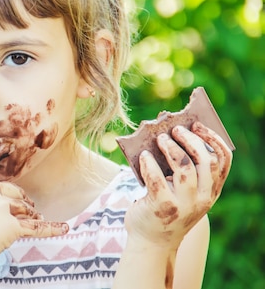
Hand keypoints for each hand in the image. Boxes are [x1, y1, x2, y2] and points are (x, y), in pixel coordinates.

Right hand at [0, 156, 68, 279]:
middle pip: (10, 189)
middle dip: (14, 199)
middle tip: (14, 211)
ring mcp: (3, 205)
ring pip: (23, 206)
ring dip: (28, 214)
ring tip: (28, 222)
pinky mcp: (15, 224)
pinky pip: (38, 226)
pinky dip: (52, 227)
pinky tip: (65, 227)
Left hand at [125, 121, 232, 247]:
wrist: (151, 241)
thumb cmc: (165, 208)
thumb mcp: (183, 192)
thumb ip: (185, 170)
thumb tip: (172, 134)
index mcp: (211, 191)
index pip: (223, 161)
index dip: (213, 139)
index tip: (198, 124)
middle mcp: (203, 199)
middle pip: (205, 161)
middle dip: (191, 140)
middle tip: (175, 129)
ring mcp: (184, 205)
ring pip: (185, 168)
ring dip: (171, 148)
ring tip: (160, 139)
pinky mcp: (163, 207)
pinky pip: (157, 179)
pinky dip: (149, 163)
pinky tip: (143, 156)